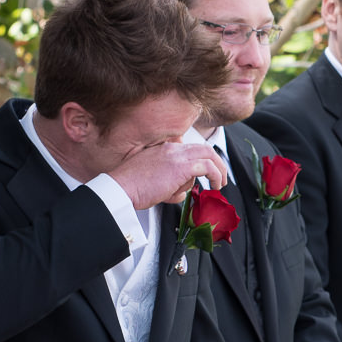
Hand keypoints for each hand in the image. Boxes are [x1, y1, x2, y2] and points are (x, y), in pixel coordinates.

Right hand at [112, 140, 229, 210]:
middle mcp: (171, 148)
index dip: (202, 158)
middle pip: (203, 148)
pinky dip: (215, 175)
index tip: (207, 171)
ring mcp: (176, 155)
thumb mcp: (154, 182)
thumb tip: (181, 193)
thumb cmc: (132, 189)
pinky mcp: (181, 166)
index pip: (190, 148)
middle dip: (216, 162)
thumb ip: (170, 184)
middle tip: (220, 178)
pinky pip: (207, 166)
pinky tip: (215, 186)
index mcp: (163, 148)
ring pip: (209, 155)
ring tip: (220, 184)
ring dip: (219, 170)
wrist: (120, 188)